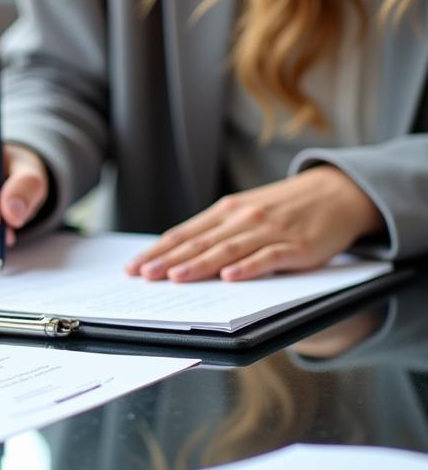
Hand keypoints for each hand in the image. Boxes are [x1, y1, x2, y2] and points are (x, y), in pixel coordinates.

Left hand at [126, 167, 384, 281]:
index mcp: (226, 211)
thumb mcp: (244, 212)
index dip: (157, 251)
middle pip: (200, 242)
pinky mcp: (296, 246)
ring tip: (176, 277)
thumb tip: (176, 254)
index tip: (133, 267)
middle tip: (144, 275)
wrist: (337, 192)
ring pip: (228, 249)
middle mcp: (243, 218)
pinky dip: (249, 267)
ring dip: (200, 264)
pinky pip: (268, 257)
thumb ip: (215, 231)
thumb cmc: (283, 208)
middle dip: (168, 259)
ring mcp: (269, 232)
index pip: (184, 234)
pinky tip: (231, 277)